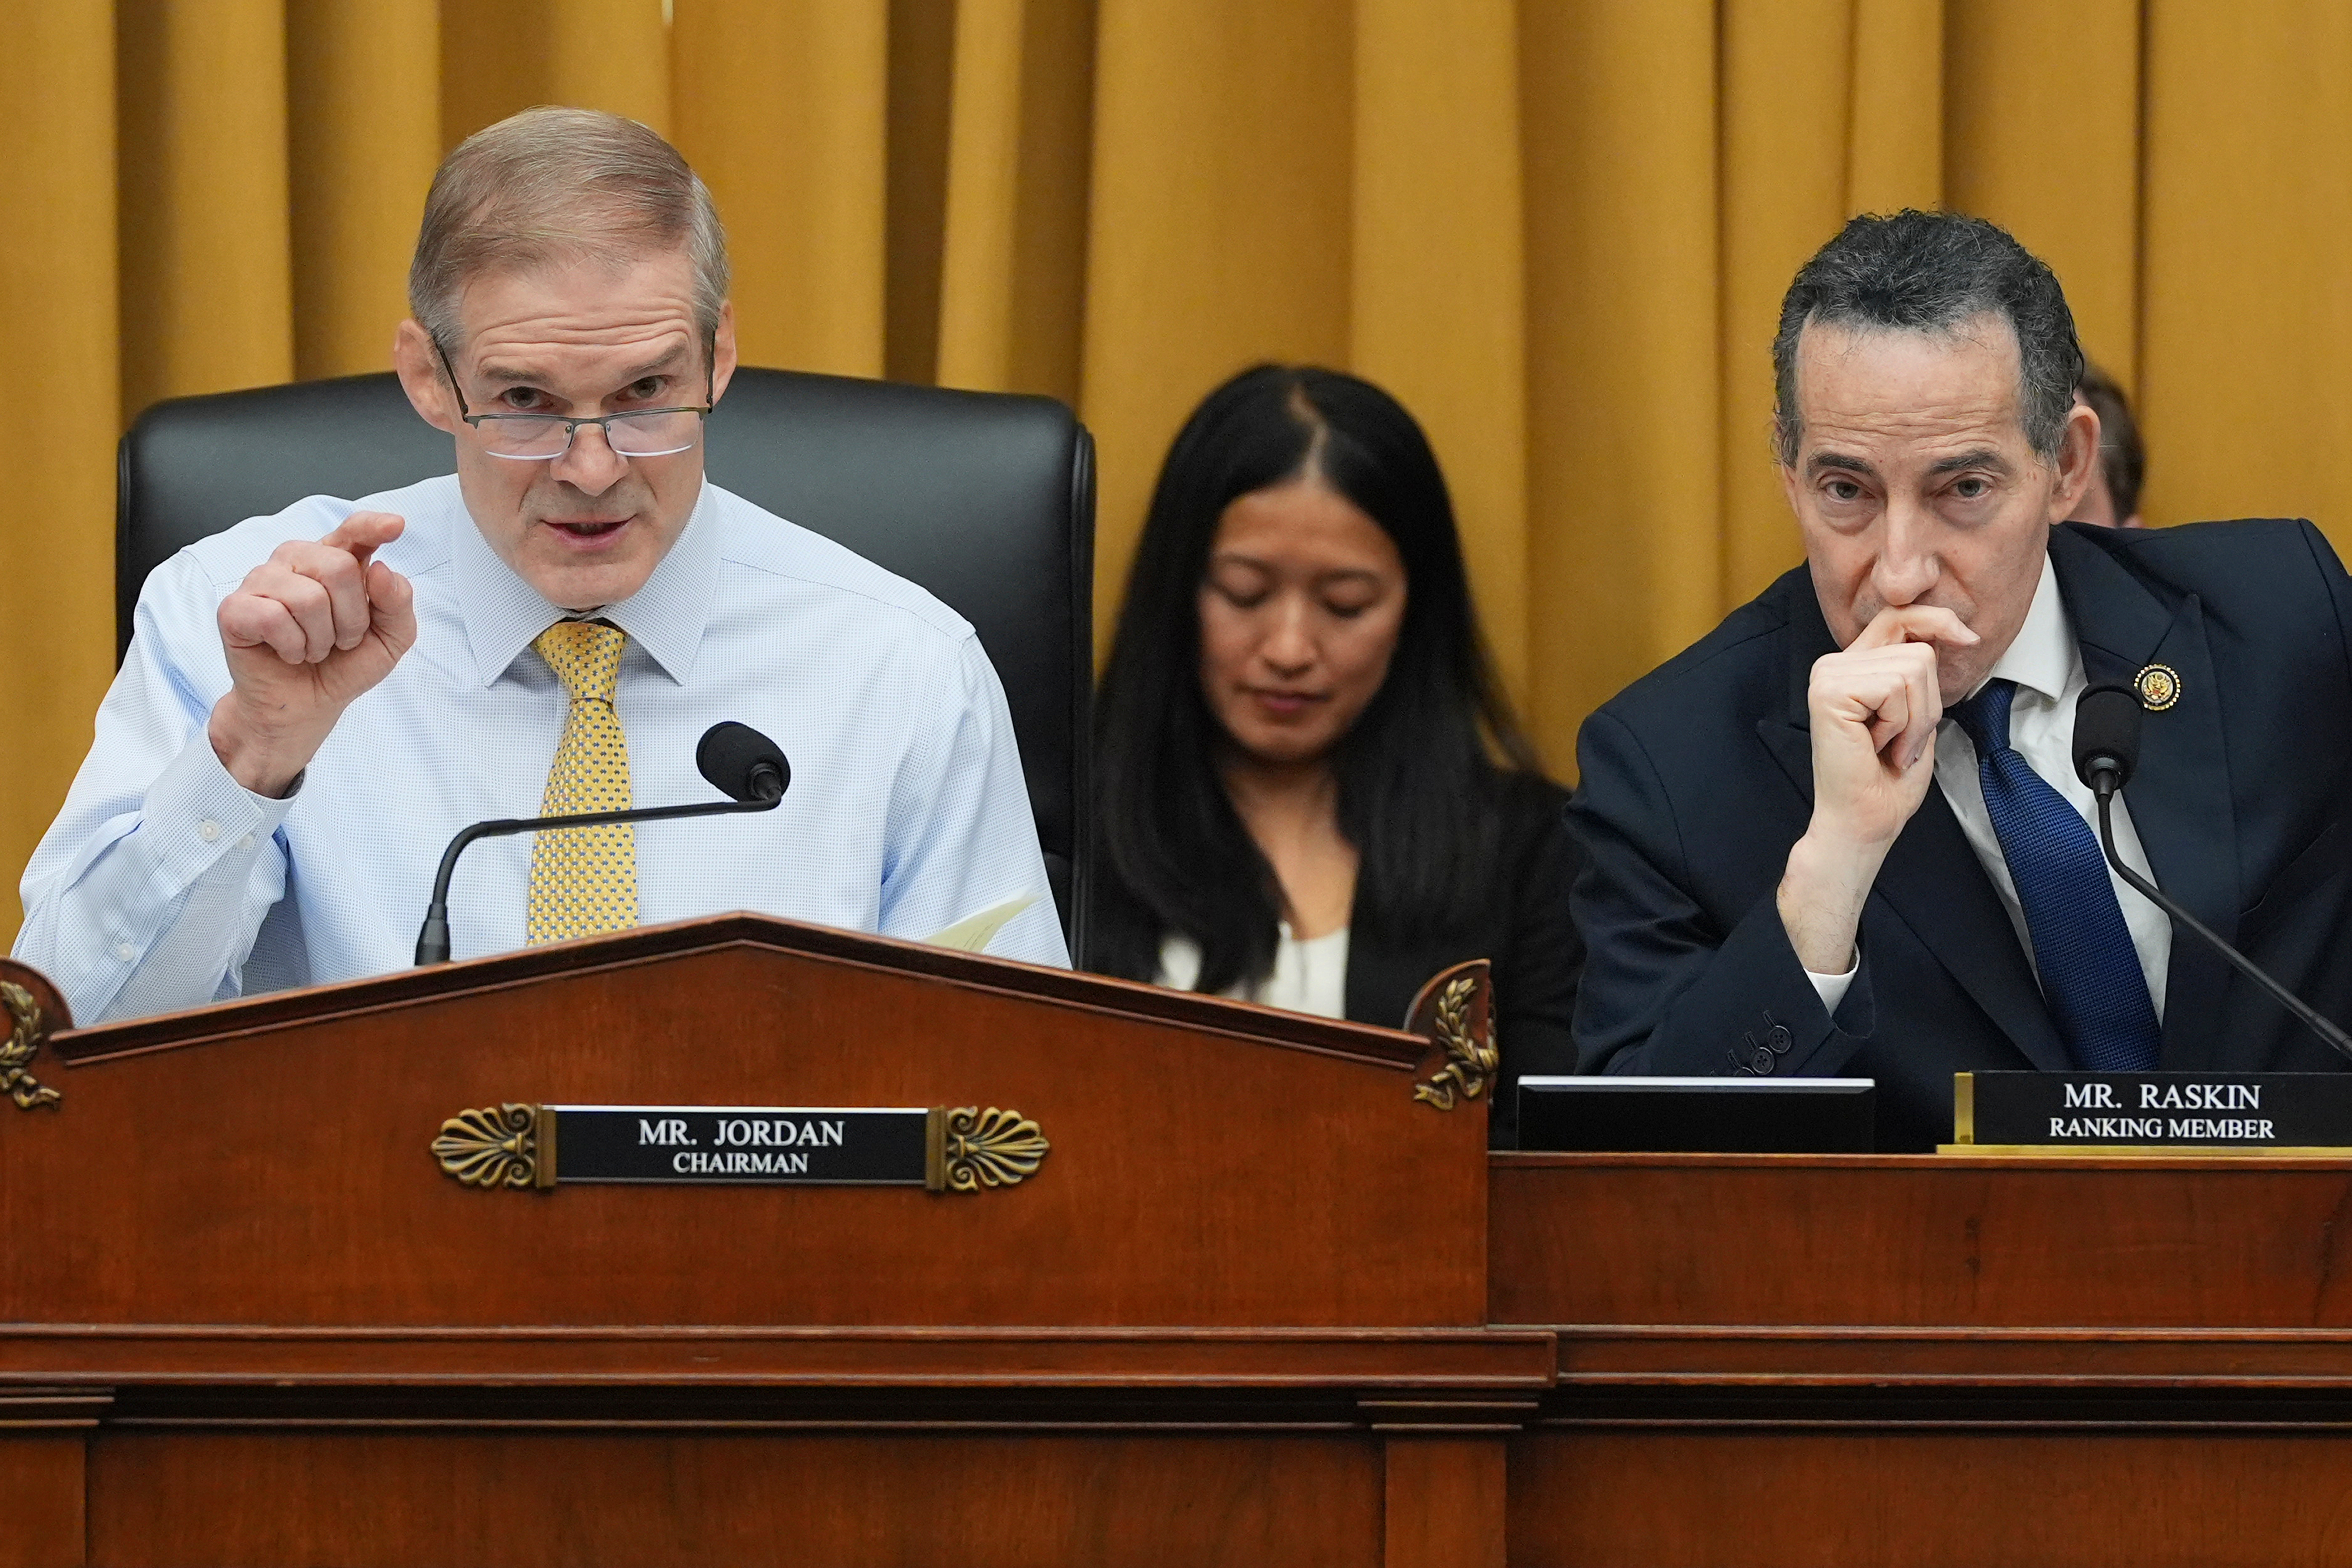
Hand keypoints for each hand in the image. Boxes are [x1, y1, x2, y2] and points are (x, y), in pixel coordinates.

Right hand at [208, 512, 417, 796]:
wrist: (308, 705)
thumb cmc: (344, 665)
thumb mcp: (390, 639)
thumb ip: (397, 603)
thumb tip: (381, 568)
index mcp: (334, 561)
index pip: (353, 531)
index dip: (372, 526)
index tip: (395, 526)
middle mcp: (295, 561)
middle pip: (338, 567)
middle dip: (351, 617)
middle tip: (340, 640)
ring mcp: (261, 581)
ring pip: (308, 597)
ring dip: (321, 638)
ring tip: (313, 649)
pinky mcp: (235, 608)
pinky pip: (275, 618)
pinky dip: (293, 647)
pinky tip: (288, 654)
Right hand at [1777, 604, 1978, 973]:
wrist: (1864, 820)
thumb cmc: (1888, 777)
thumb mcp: (1915, 710)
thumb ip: (1916, 669)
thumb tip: (1949, 630)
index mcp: (1852, 665)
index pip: (1898, 617)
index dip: (1936, 620)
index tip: (1968, 639)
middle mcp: (1834, 664)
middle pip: (1918, 651)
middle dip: (1927, 703)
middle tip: (1902, 741)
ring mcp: (1828, 675)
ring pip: (1913, 669)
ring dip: (1916, 718)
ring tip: (1891, 746)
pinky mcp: (1830, 692)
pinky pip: (1896, 689)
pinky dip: (1901, 724)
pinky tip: (1879, 746)